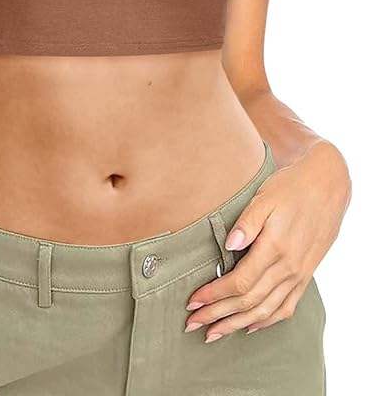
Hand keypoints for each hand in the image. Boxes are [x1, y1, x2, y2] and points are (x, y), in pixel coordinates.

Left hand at [184, 140, 350, 341]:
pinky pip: (286, 307)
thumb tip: (229, 245)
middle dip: (218, 315)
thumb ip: (247, 223)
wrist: (327, 187)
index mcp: (275, 248)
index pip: (239, 283)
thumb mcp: (265, 197)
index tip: (192, 302)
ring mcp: (299, 275)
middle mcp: (289, 267)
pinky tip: (250, 326)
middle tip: (192, 324)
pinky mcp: (306, 276)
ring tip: (214, 334)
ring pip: (266, 311)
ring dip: (237, 324)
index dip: (214, 295)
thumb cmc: (291, 187)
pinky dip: (267, 321)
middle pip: (248, 302)